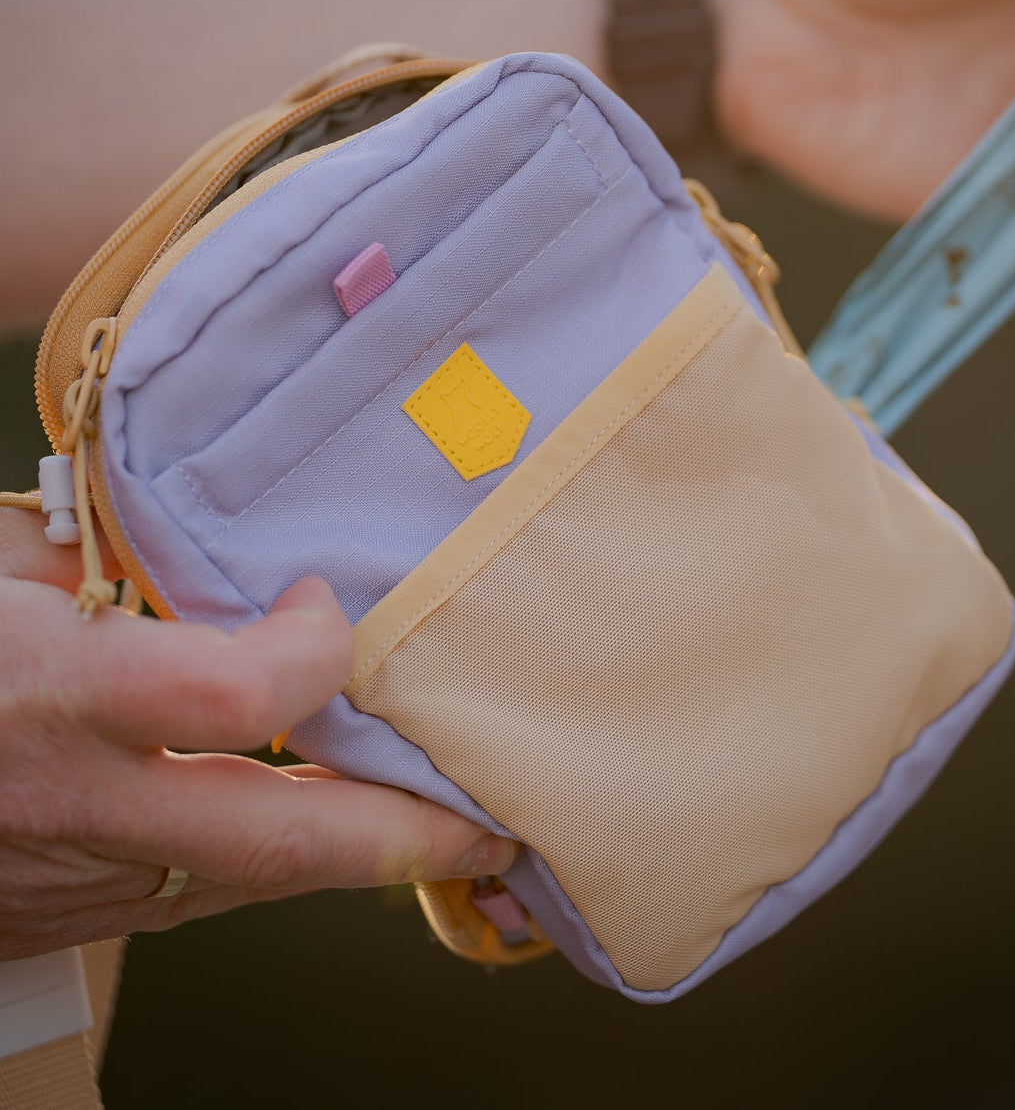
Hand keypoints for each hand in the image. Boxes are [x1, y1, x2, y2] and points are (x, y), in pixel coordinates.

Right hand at [0, 511, 511, 959]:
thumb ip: (89, 563)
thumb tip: (171, 558)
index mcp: (59, 697)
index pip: (241, 693)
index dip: (316, 651)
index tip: (329, 608)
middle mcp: (79, 806)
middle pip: (281, 849)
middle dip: (406, 840)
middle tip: (499, 829)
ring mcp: (65, 883)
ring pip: (242, 886)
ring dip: (343, 859)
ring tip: (437, 829)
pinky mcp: (49, 924)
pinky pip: (181, 896)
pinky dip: (252, 864)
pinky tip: (299, 830)